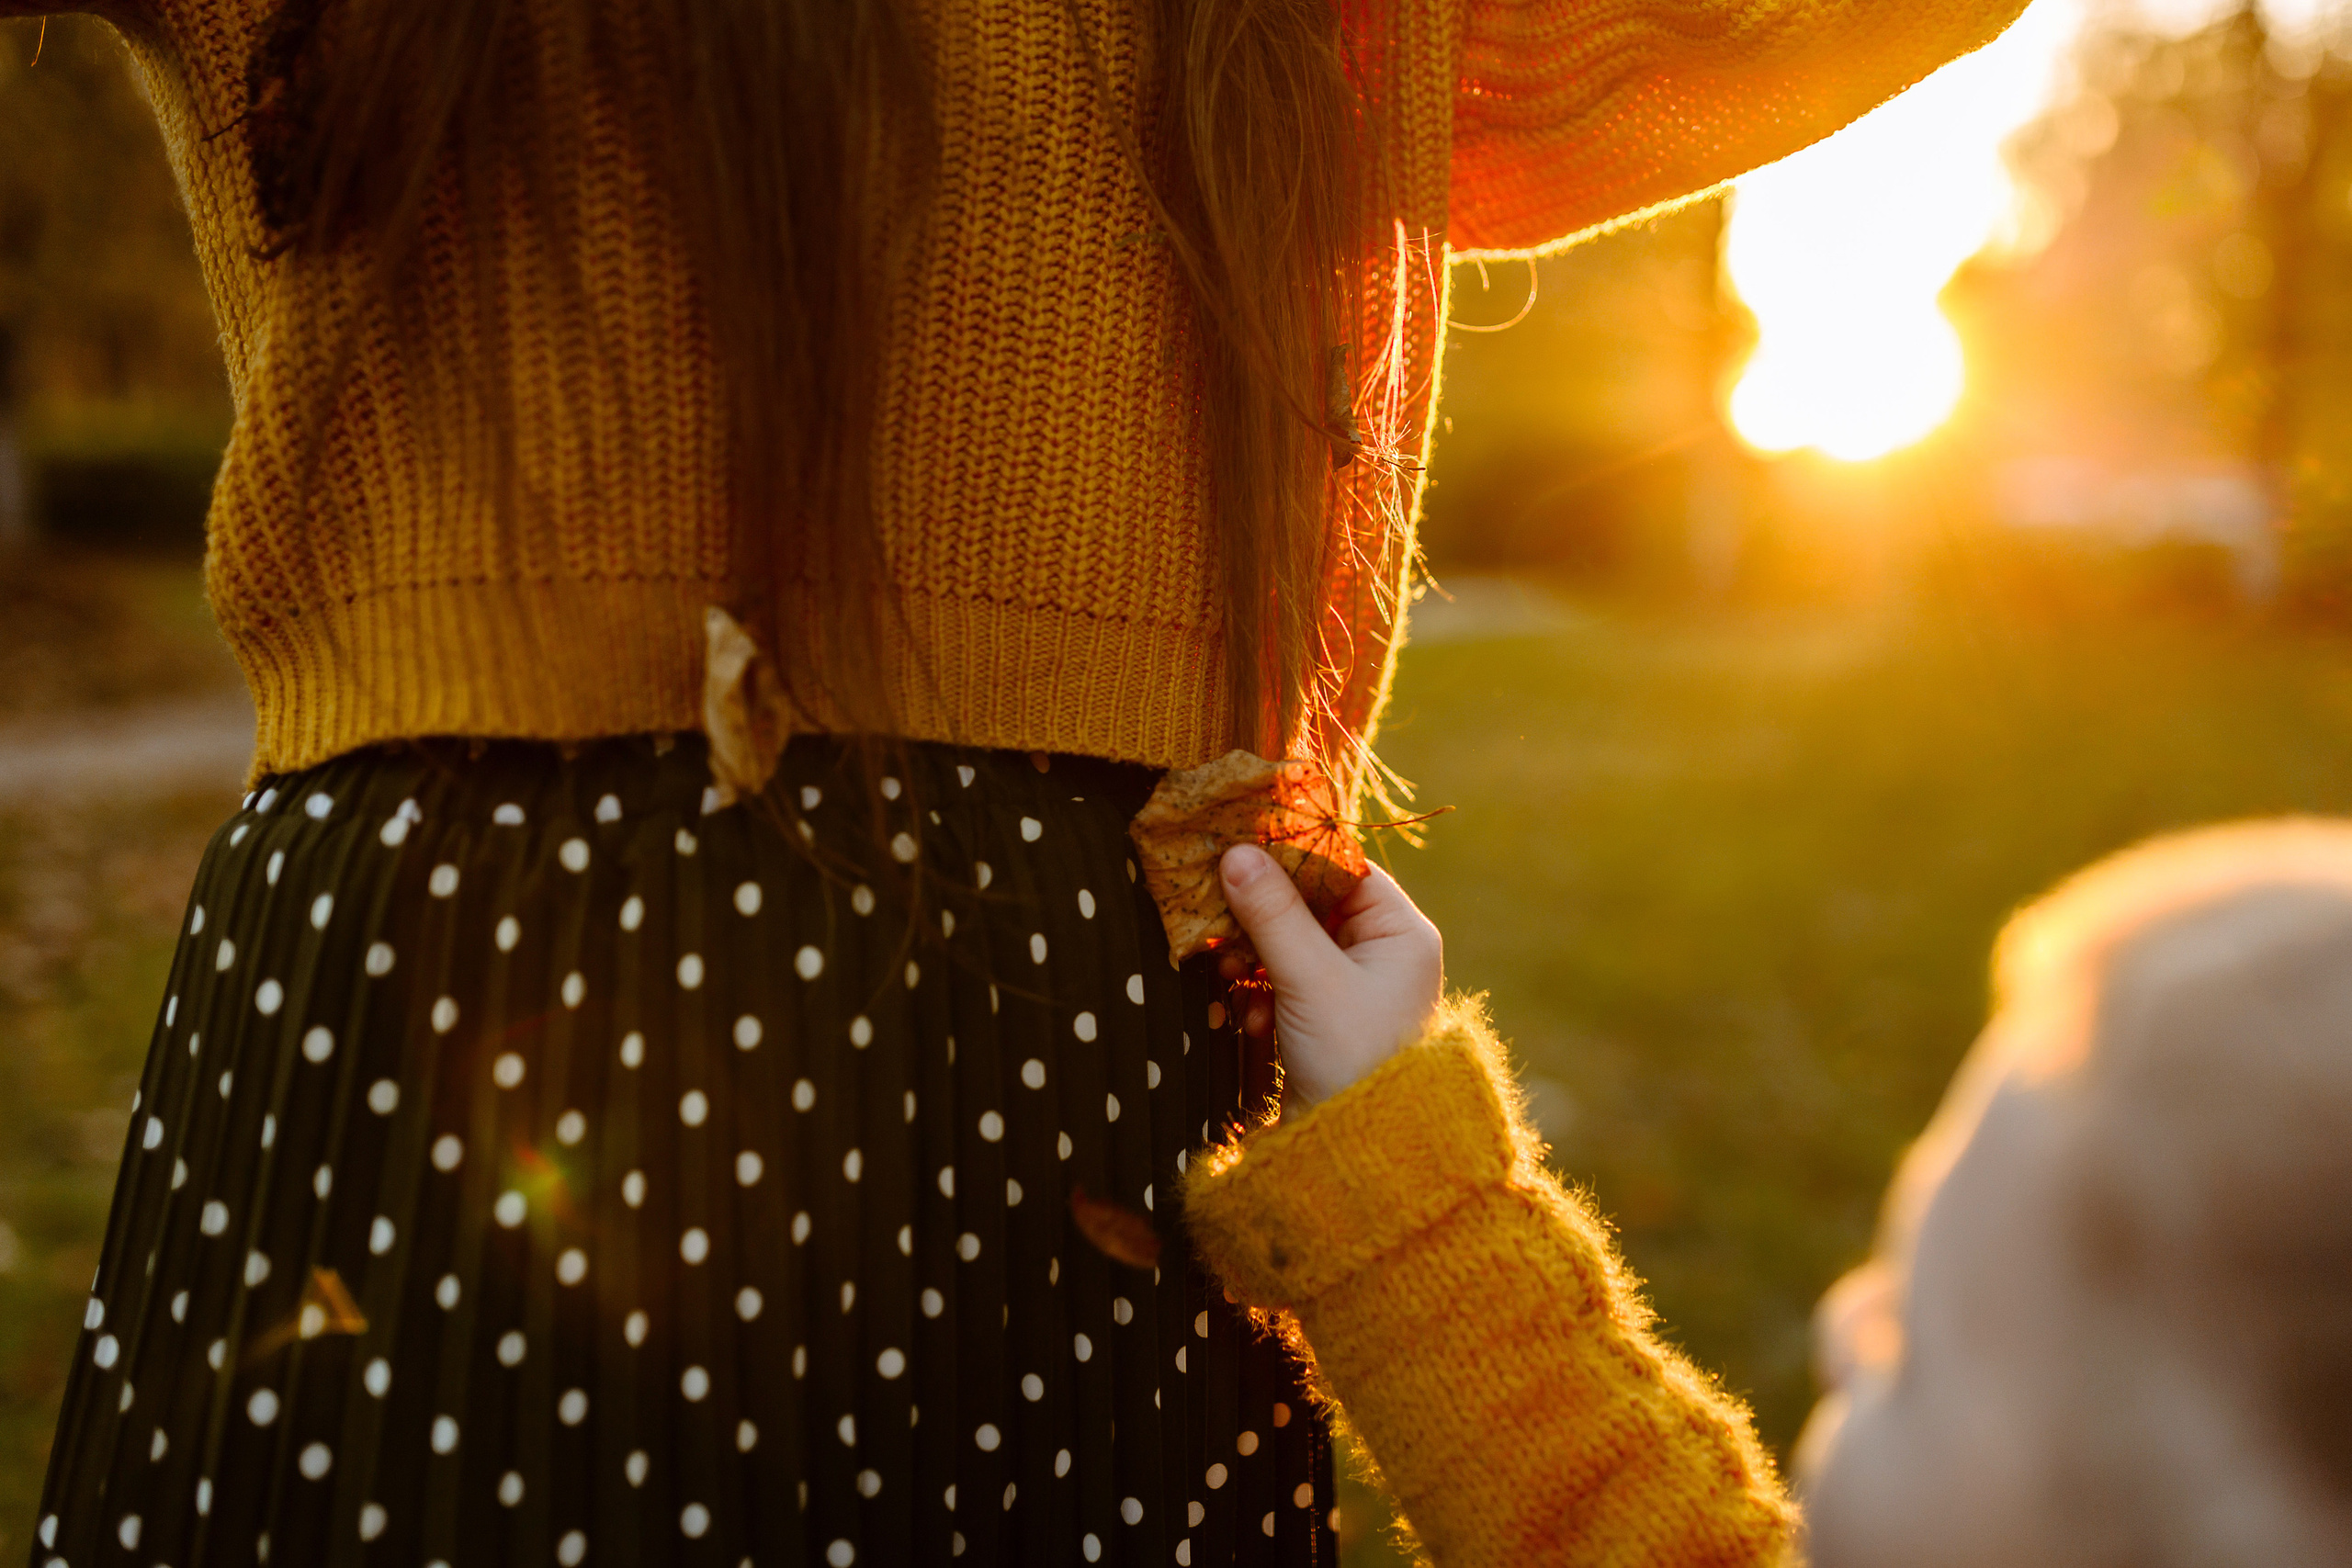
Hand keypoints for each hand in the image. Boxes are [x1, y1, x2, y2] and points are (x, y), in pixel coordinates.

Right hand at [1216, 845, 1443, 1110]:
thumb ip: (1272, 914)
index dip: (1289, 857)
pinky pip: (1284, 980)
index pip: (1341, 867)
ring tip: (1231, 971)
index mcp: (1399, 932)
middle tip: (1218, 916)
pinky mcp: (1325, 1017)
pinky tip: (1248, 1015)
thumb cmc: (1354, 1060)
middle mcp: (1382, 952)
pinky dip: (1260, 990)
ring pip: (1290, 942)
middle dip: (1261, 913)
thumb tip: (1236, 853)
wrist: (1359, 1153)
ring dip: (1254, 954)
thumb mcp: (1310, 980)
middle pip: (1310, 903)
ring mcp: (1353, 986)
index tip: (1237, 852)